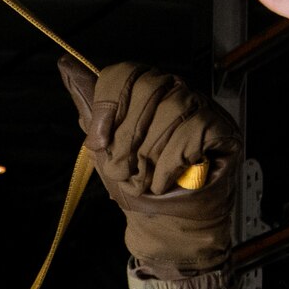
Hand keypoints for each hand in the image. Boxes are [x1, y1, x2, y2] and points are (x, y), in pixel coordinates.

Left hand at [57, 60, 240, 279]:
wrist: (164, 224)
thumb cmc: (136, 184)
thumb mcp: (104, 146)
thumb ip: (91, 107)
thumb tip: (66, 64)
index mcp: (147, 91)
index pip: (128, 72)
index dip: (108, 105)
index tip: (100, 141)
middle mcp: (177, 92)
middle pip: (148, 88)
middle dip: (127, 139)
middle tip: (124, 170)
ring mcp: (203, 108)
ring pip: (171, 110)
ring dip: (148, 158)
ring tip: (145, 181)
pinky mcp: (223, 131)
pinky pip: (190, 133)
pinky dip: (169, 165)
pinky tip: (165, 181)